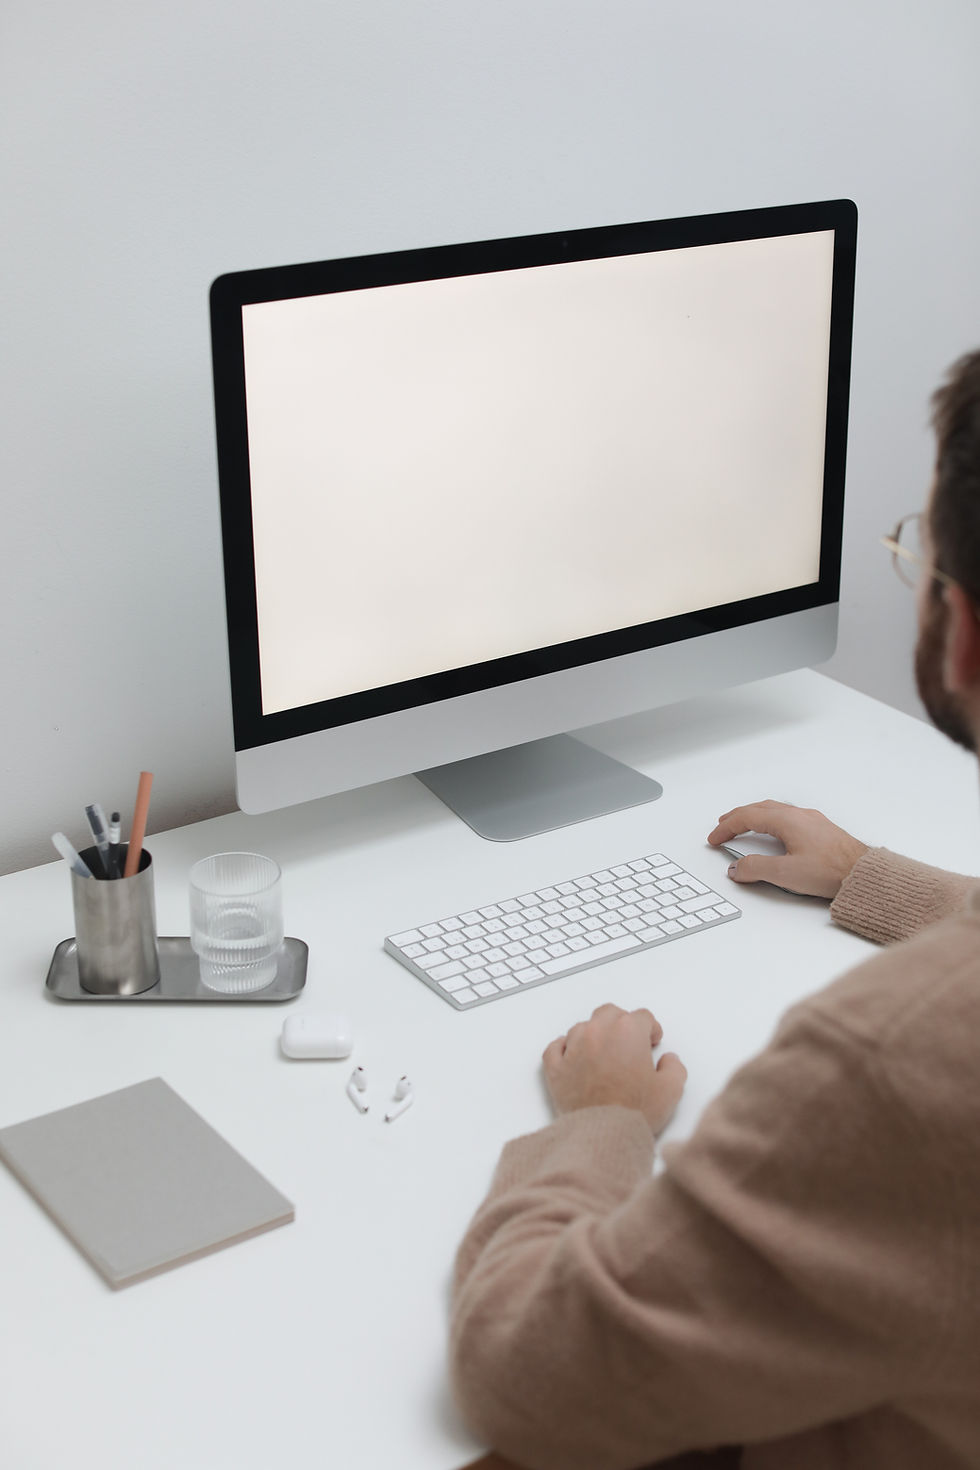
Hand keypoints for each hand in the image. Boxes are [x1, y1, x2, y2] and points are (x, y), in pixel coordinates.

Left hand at [542, 1003, 686, 1134]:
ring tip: (603, 1054)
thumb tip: (668, 1060)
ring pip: (583, 1027)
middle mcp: (598, 1032)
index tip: (652, 1041)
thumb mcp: (671, 1090)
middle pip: (610, 1013)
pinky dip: (564, 1049)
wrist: (603, 1135)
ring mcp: (573, 1048)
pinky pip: (555, 1047)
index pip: (642, 1017)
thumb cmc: (635, 1111)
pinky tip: (573, 1057)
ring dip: (594, 1035)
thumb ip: (675, 1068)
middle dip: (621, 1024)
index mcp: (627, 1031)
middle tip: (629, 1043)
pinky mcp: (555, 1067)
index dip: (650, 1029)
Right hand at [706, 799, 868, 899]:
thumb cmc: (831, 870)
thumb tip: (737, 867)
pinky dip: (771, 820)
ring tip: (745, 824)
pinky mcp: (821, 829)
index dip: (727, 827)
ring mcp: (812, 820)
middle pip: (760, 808)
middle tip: (723, 825)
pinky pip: (788, 816)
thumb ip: (756, 868)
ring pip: (775, 810)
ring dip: (755, 816)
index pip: (747, 817)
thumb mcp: (786, 873)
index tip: (714, 837)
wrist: (863, 872)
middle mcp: (799, 815)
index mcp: (787, 820)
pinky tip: (776, 831)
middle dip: (738, 816)